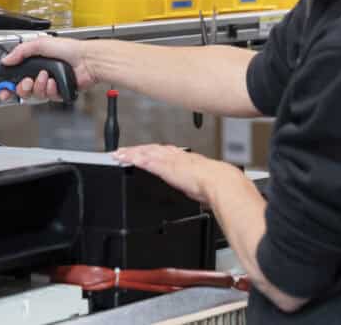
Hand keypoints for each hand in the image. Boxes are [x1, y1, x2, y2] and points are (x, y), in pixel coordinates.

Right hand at [0, 36, 97, 101]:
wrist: (87, 60)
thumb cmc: (69, 49)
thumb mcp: (40, 44)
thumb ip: (20, 51)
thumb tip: (6, 59)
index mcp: (35, 62)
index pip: (16, 76)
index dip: (8, 85)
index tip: (3, 89)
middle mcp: (41, 74)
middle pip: (23, 90)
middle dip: (23, 87)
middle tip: (27, 81)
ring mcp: (50, 84)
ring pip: (36, 94)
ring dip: (39, 86)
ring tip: (46, 76)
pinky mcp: (59, 93)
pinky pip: (49, 97)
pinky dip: (51, 90)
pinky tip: (55, 82)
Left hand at [112, 144, 229, 204]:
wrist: (222, 182)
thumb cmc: (219, 184)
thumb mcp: (205, 183)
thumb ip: (197, 184)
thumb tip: (199, 191)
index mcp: (187, 159)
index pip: (164, 152)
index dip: (151, 151)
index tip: (142, 151)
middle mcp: (177, 157)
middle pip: (151, 150)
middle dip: (136, 150)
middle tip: (122, 151)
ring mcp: (170, 161)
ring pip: (146, 153)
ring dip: (131, 153)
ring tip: (118, 154)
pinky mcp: (166, 168)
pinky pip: (146, 162)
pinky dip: (135, 159)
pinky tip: (125, 160)